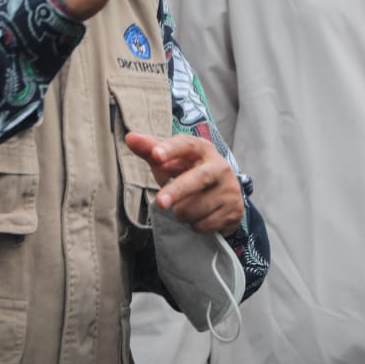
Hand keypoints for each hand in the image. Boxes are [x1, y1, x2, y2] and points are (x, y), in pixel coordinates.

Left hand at [125, 132, 243, 233]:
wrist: (224, 195)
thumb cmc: (190, 173)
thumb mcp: (171, 161)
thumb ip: (151, 150)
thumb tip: (130, 138)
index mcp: (202, 149)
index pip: (186, 145)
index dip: (170, 150)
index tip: (155, 156)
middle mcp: (220, 166)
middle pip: (197, 178)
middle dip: (177, 191)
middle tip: (160, 203)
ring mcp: (230, 188)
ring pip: (196, 208)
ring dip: (182, 213)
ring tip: (185, 208)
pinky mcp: (234, 210)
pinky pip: (205, 224)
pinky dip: (195, 225)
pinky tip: (199, 217)